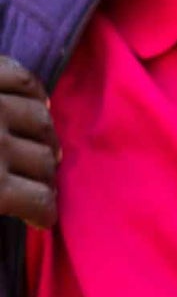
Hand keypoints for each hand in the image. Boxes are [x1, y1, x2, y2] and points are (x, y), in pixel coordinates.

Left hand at [0, 56, 58, 227]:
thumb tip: (10, 208)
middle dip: (44, 174)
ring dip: (42, 134)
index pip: (41, 202)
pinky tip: (35, 102)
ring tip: (37, 142)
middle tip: (36, 181)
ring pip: (40, 118)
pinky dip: (33, 90)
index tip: (41, 218)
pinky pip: (21, 77)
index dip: (44, 213)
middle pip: (45, 160)